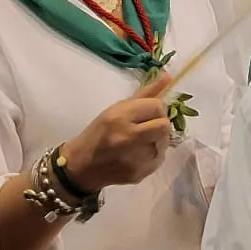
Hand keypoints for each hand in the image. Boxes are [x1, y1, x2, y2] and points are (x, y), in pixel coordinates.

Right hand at [62, 79, 176, 192]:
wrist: (81, 166)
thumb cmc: (99, 132)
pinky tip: (139, 153)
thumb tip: (168, 76)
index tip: (147, 112)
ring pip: (164, 142)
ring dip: (157, 139)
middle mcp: (128, 137)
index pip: (157, 106)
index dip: (155, 108)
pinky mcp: (140, 173)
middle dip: (159, 123)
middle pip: (164, 125)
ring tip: (141, 140)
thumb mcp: (117, 108)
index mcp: (119, 117)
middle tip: (147, 126)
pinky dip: (154, 154)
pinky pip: (160, 158)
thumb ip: (145, 93)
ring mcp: (135, 158)